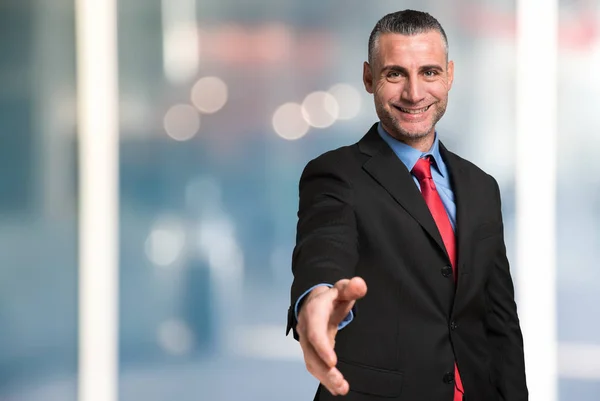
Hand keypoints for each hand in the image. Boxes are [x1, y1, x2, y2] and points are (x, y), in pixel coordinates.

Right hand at [296, 277, 366, 395]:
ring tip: (341, 389)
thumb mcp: (342, 289)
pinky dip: (324, 379)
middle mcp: (306, 330)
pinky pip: (315, 367)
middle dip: (324, 371)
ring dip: (325, 378)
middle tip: (341, 384)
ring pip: (311, 363)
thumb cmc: (332, 297)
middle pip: (311, 354)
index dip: (321, 348)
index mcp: (313, 314)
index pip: (314, 332)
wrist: (314, 302)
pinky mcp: (312, 352)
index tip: (333, 362)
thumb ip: (352, 288)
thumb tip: (360, 284)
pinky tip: (337, 388)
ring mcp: (307, 343)